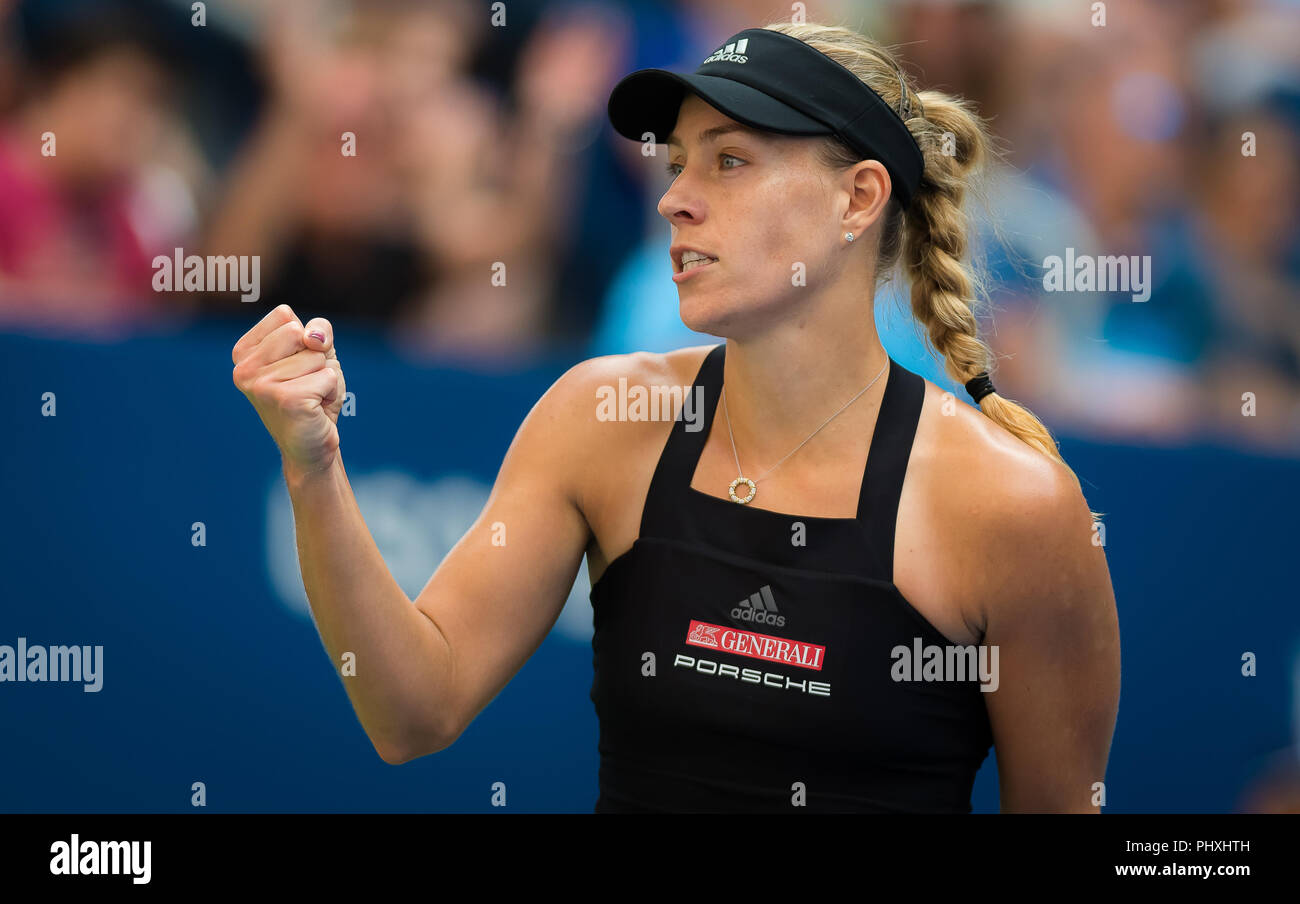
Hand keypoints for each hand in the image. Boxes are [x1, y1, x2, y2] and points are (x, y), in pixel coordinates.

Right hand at [232, 304, 345, 474]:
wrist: (312, 444)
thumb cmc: (313, 395)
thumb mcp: (317, 353)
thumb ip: (318, 330)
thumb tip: (313, 337)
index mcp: (243, 352)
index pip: (284, 315)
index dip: (304, 338)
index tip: (297, 367)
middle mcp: (243, 369)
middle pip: (298, 332)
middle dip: (315, 357)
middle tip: (306, 384)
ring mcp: (261, 385)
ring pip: (316, 356)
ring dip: (325, 377)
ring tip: (311, 398)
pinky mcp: (286, 400)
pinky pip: (329, 377)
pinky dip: (332, 392)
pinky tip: (316, 409)